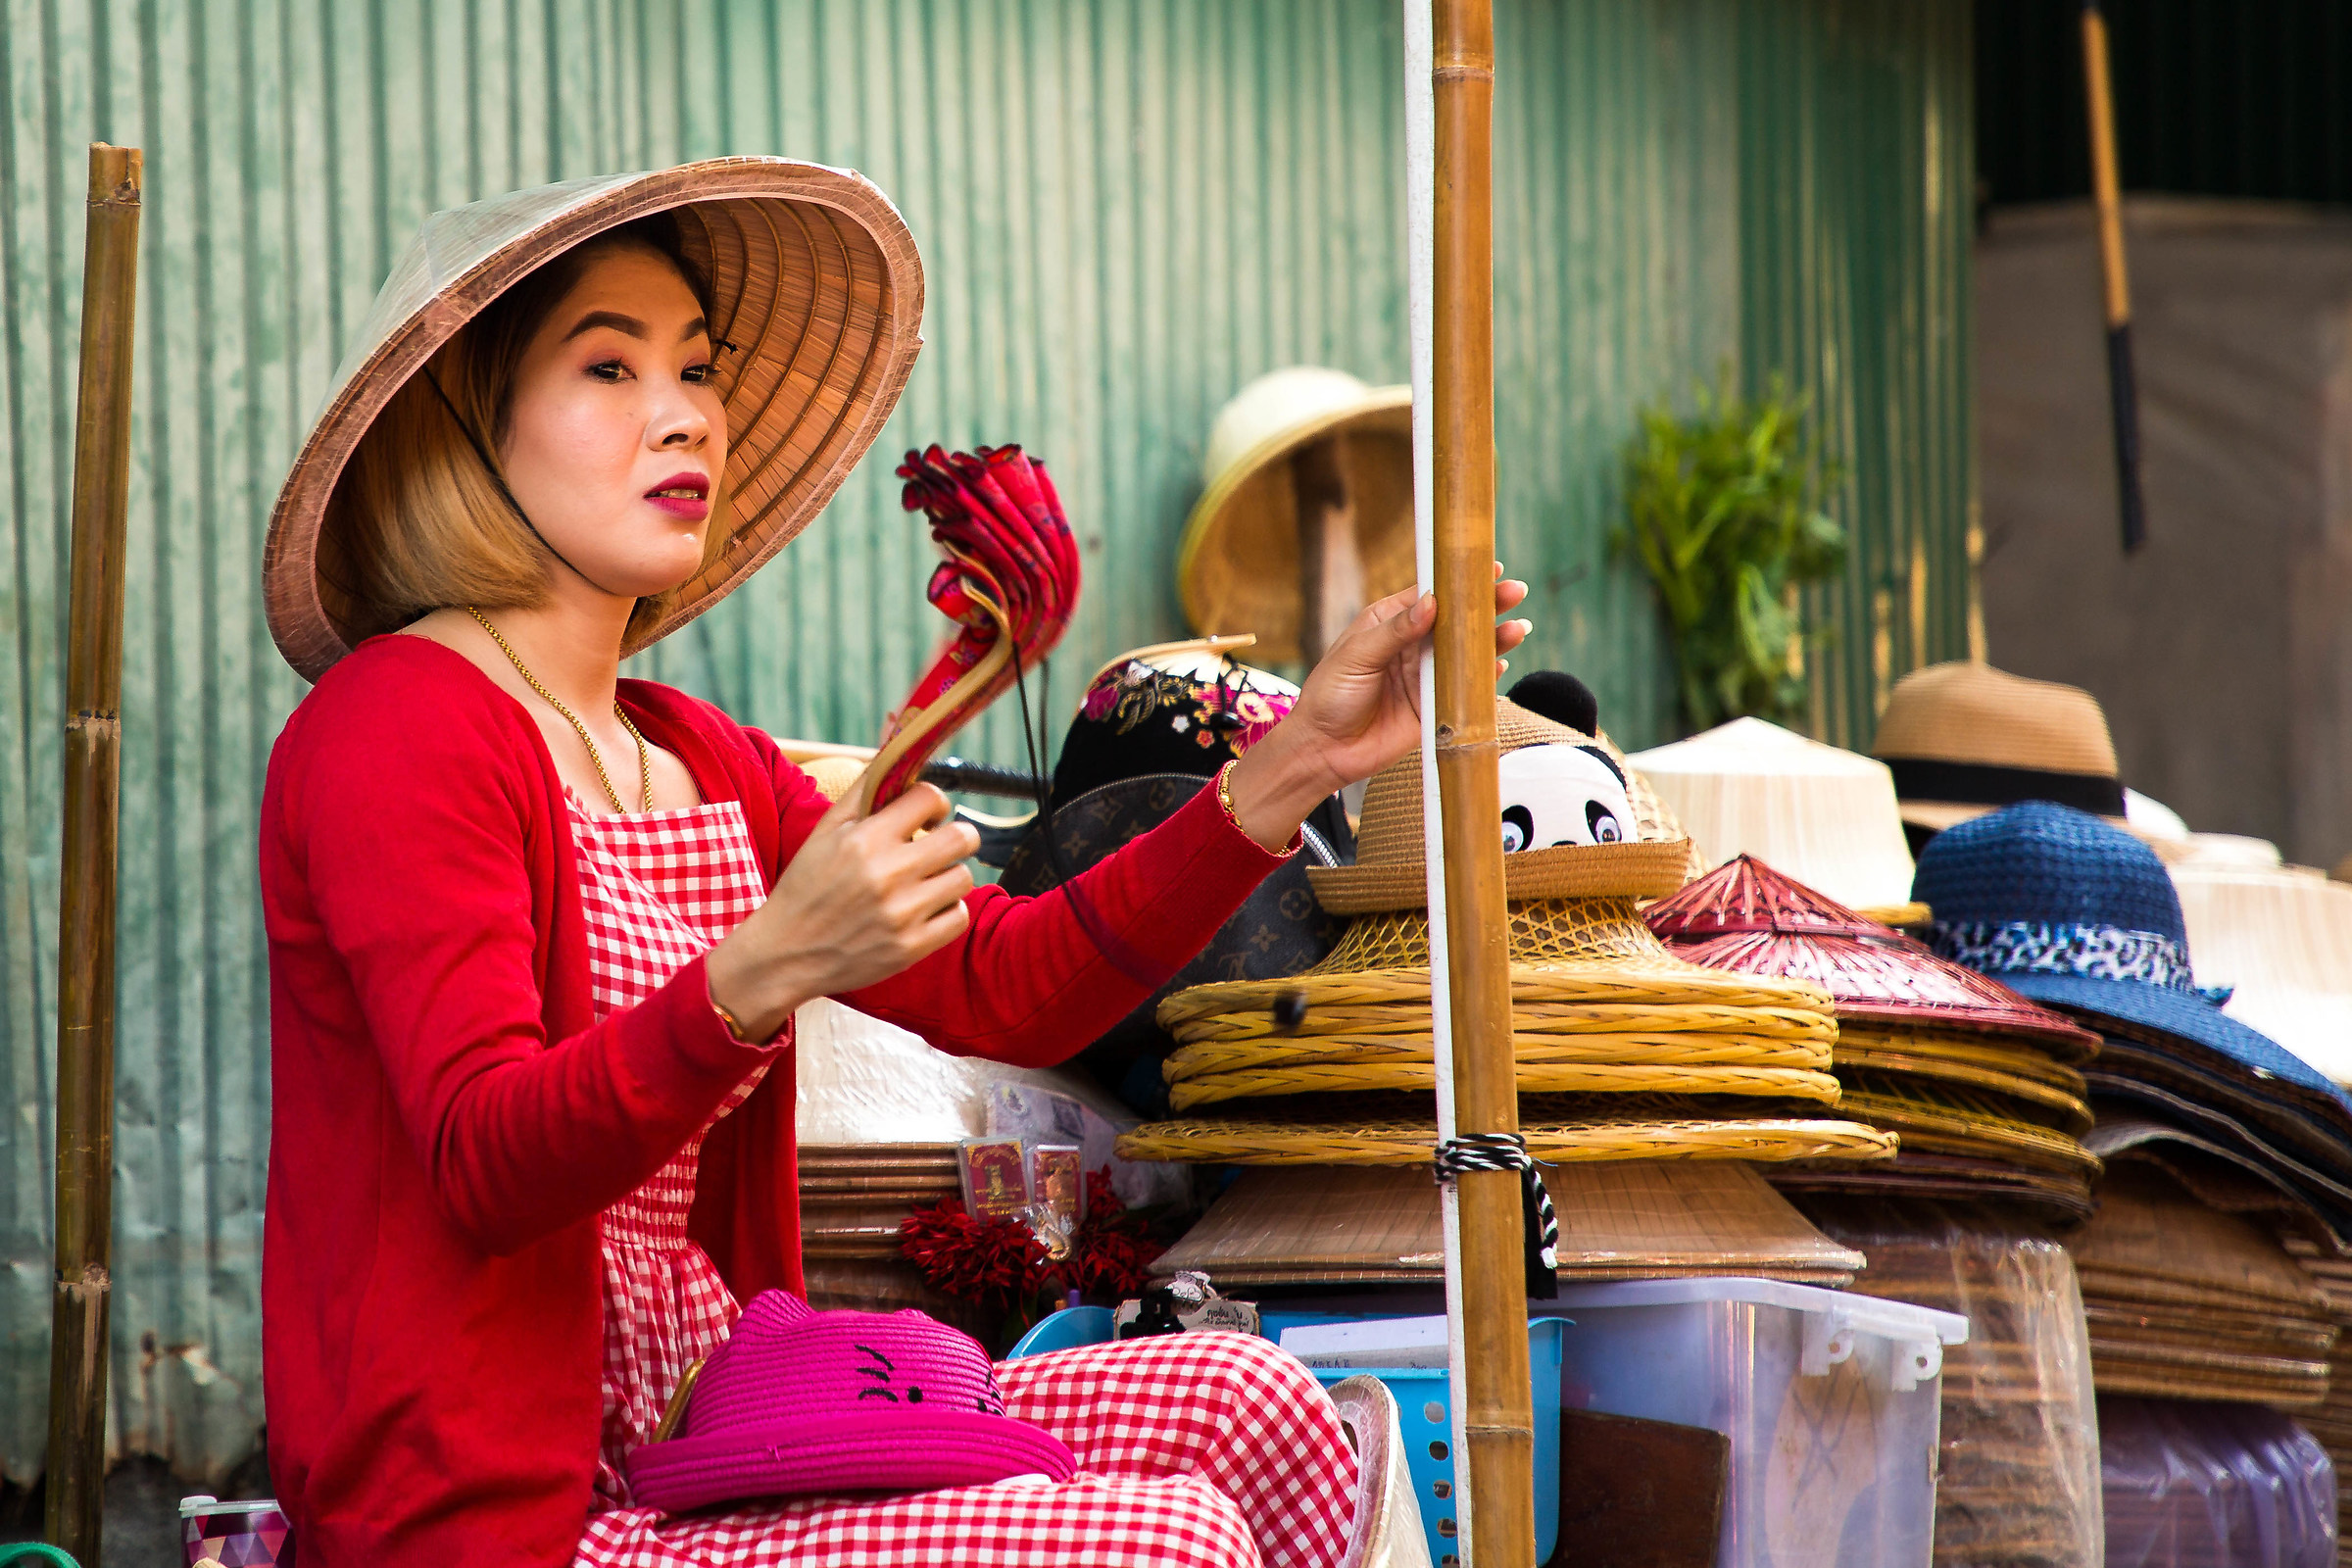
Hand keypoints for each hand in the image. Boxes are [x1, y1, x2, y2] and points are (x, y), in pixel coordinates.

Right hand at [705, 783, 978, 1039]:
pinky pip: (958, 916)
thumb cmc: (807, 885)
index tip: (925, 816)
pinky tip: (922, 908)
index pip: (930, 798)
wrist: (784, 953)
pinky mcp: (910, 948)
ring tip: (924, 880)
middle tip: (938, 844)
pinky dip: (946, 911)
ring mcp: (901, 914)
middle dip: (955, 835)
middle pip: (963, 837)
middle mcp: (886, 875)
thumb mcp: (826, 831)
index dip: (932, 803)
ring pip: (963, 877)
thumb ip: (866, 788)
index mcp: (864, 839)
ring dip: (948, 875)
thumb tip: (895, 741)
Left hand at [1221, 567, 1530, 847]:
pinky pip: (1465, 688)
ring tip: (1518, 628)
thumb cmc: (1328, 696)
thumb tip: (1431, 601)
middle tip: (1515, 592)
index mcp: (1388, 622)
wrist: (1322, 751)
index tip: (1487, 568)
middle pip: (1456, 620)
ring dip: (1493, 640)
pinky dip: (1485, 678)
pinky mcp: (1434, 706)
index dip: (1459, 581)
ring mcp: (1425, 675)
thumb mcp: (1356, 655)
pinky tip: (1500, 664)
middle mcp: (1411, 645)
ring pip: (1466, 652)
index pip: (1430, 595)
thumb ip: (1395, 630)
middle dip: (1487, 606)